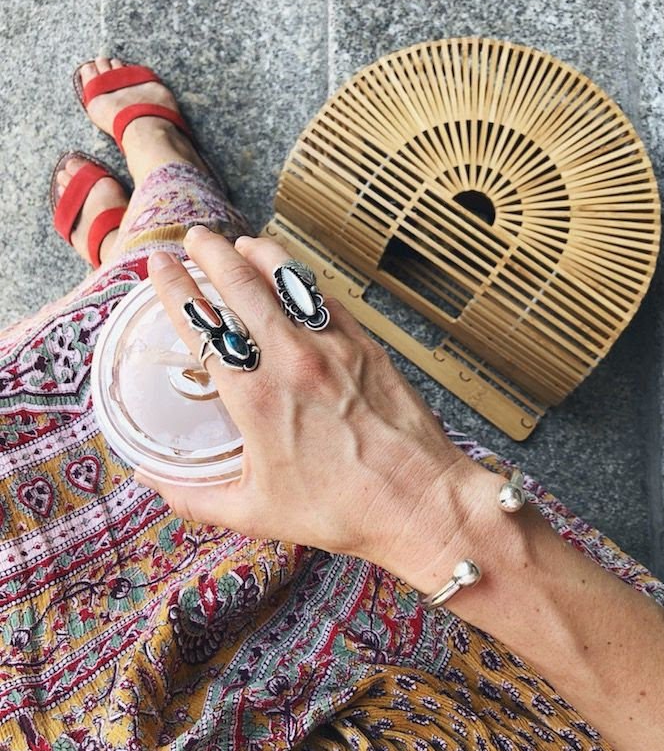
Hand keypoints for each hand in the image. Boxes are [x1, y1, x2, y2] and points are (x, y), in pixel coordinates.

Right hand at [139, 226, 495, 584]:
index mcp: (254, 398)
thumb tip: (156, 483)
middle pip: (241, 285)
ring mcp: (332, 346)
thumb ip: (196, 498)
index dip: (174, 288)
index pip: (202, 326)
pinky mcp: (366, 345)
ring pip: (287, 280)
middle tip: (194, 237)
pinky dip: (302, 281)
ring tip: (242, 243)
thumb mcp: (256, 513)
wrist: (419, 500)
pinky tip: (294, 278)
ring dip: (259, 254)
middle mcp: (290, 360)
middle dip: (211, 252)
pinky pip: (324, 299)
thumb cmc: (341, 510)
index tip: (160, 265)